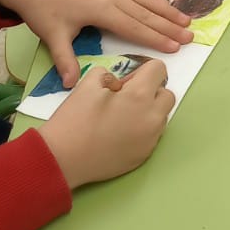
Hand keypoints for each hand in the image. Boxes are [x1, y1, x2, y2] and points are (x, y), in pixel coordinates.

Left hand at [0, 0, 191, 86]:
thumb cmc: (43, 12)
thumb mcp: (52, 37)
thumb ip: (65, 60)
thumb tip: (71, 85)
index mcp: (100, 9)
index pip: (134, 26)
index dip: (155, 38)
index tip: (174, 47)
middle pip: (146, 12)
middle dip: (169, 25)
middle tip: (190, 37)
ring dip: (166, 9)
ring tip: (186, 20)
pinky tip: (162, 0)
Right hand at [40, 59, 173, 189]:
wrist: (63, 159)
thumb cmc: (73, 119)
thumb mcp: (87, 83)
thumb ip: (109, 75)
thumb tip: (121, 84)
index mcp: (139, 95)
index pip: (159, 69)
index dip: (142, 70)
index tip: (126, 81)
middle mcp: (152, 117)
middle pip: (166, 94)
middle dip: (151, 91)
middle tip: (125, 98)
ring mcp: (151, 139)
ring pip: (161, 116)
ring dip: (149, 111)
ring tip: (122, 117)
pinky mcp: (144, 155)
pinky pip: (152, 135)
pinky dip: (142, 130)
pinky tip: (120, 134)